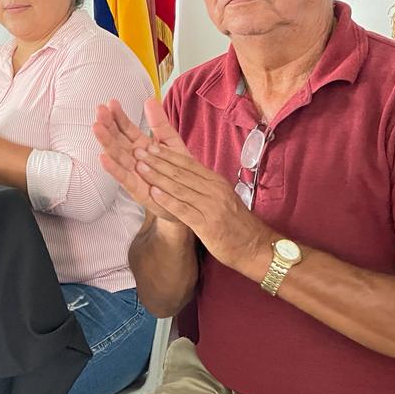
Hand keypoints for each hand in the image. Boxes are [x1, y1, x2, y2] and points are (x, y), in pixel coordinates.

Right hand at [93, 98, 185, 221]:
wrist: (191, 198)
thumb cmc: (179, 170)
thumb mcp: (171, 141)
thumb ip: (159, 122)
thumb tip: (150, 99)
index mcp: (142, 145)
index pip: (127, 128)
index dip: (119, 116)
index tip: (111, 103)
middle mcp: (134, 158)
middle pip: (118, 140)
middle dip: (108, 125)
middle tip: (99, 111)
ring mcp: (133, 173)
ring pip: (117, 156)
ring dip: (106, 142)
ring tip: (96, 128)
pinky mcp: (136, 189)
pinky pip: (123, 177)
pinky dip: (113, 168)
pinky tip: (103, 157)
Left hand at [131, 138, 275, 272]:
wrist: (256, 247)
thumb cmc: (236, 224)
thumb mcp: (222, 198)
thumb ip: (205, 186)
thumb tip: (184, 175)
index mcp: (216, 182)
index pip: (188, 163)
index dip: (167, 154)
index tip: (150, 145)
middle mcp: (214, 190)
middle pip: (181, 172)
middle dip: (157, 161)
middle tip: (138, 151)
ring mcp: (211, 206)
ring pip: (180, 187)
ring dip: (158, 176)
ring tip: (140, 167)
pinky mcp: (208, 224)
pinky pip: (184, 210)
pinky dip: (168, 200)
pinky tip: (153, 194)